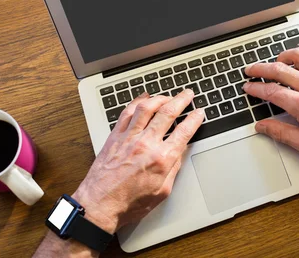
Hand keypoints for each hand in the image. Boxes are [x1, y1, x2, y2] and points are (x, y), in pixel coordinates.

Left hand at [71, 90, 203, 233]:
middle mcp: (146, 144)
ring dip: (160, 98)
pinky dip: (137, 101)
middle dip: (181, 100)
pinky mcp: (115, 137)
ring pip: (147, 107)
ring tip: (168, 96)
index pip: (184, 131)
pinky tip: (143, 97)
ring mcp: (129, 138)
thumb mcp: (162, 191)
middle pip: (168, 112)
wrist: (99, 205)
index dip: (194, 119)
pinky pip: (127, 112)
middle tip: (188, 94)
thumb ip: (173, 169)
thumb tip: (178, 153)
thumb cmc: (128, 203)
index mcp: (161, 159)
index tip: (199, 113)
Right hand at [243, 49, 298, 159]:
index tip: (248, 87)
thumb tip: (263, 127)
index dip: (256, 88)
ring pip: (298, 56)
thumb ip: (280, 133)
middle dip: (260, 68)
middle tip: (251, 70)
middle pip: (279, 70)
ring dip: (282, 56)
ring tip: (275, 61)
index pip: (271, 91)